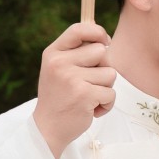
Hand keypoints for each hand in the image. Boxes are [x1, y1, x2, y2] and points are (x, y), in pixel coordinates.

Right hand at [33, 22, 116, 158]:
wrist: (47, 129)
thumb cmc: (58, 97)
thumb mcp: (58, 69)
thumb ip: (76, 53)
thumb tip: (105, 40)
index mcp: (53, 53)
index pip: (79, 29)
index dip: (98, 32)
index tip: (105, 42)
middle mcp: (60, 63)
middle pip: (102, 51)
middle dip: (103, 68)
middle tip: (90, 83)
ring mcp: (72, 79)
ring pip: (110, 73)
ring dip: (105, 88)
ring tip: (89, 97)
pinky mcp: (85, 95)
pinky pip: (111, 93)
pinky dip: (107, 104)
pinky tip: (92, 109)